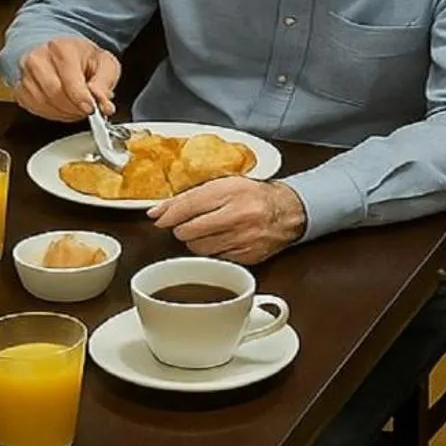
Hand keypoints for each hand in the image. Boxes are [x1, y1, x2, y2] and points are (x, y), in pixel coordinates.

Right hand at [13, 37, 120, 121]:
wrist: (62, 52)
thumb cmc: (82, 57)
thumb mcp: (104, 64)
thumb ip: (104, 84)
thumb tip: (104, 105)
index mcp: (61, 48)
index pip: (68, 79)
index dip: (81, 98)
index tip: (92, 108)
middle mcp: (38, 58)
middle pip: (53, 93)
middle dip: (73, 108)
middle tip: (87, 111)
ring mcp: (25, 73)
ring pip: (42, 103)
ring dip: (63, 113)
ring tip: (77, 108)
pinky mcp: (20, 88)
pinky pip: (34, 108)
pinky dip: (51, 114)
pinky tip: (63, 108)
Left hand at [153, 178, 307, 264]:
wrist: (288, 211)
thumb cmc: (252, 196)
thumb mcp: (223, 185)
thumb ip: (189, 197)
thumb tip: (157, 211)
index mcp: (231, 191)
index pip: (189, 205)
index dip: (169, 214)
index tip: (159, 219)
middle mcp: (238, 215)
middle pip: (190, 230)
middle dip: (182, 229)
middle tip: (187, 225)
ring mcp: (243, 238)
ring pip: (199, 249)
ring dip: (196, 242)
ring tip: (205, 232)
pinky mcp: (247, 256)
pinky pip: (216, 259)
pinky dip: (213, 252)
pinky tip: (220, 241)